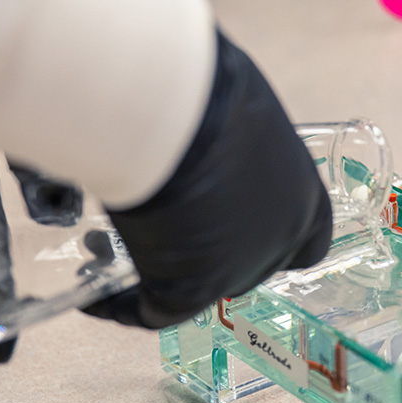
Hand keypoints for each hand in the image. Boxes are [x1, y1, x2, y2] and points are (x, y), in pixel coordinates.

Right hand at [83, 31, 332, 328]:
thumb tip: (186, 139)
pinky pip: (154, 311)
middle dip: (200, 250)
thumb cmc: (202, 92)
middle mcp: (278, 239)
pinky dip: (121, 308)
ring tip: (99, 249)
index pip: (307, 240)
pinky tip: (93, 299)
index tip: (239, 232)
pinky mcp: (191, 288)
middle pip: (244, 266)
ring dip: (152, 272)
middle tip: (156, 228)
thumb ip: (225, 140)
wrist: (174, 116)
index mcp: (300, 194)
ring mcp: (236, 268)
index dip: (275, 241)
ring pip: (194, 287)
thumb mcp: (233, 110)